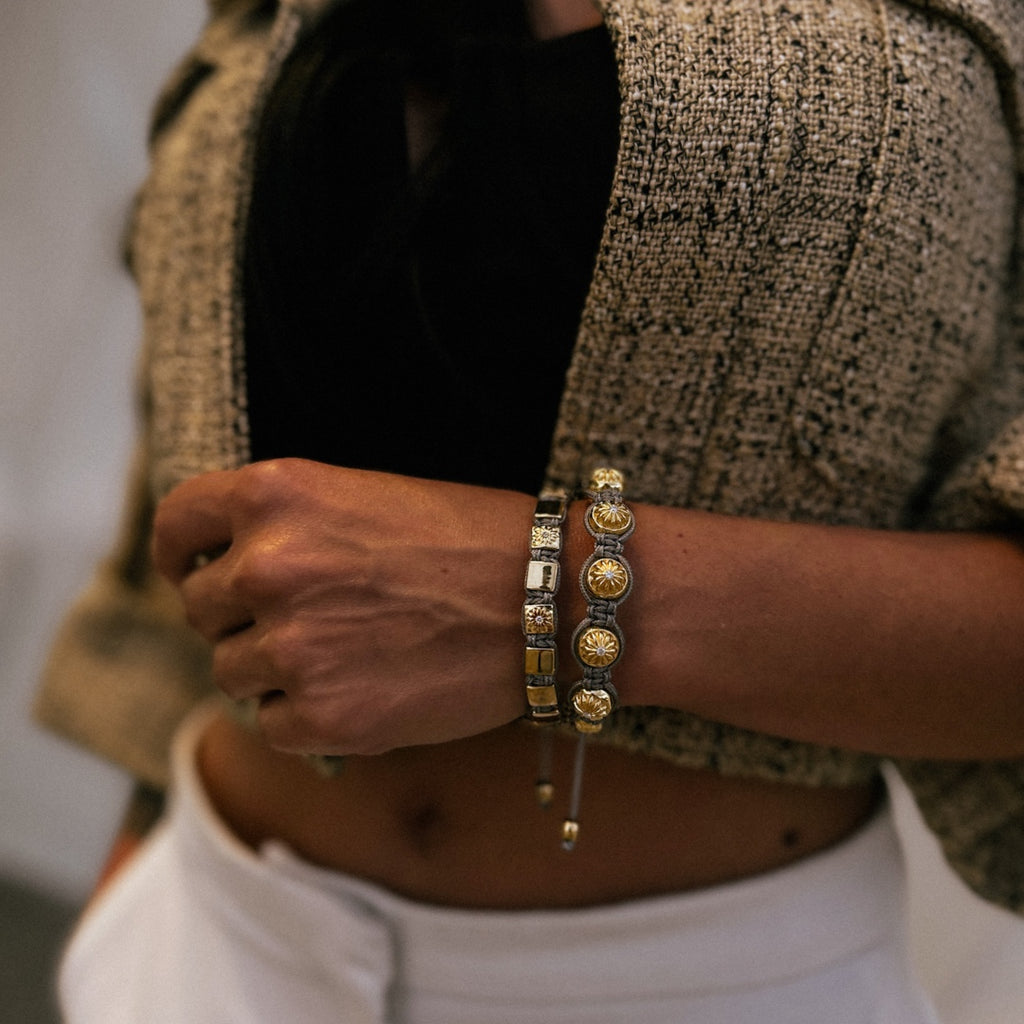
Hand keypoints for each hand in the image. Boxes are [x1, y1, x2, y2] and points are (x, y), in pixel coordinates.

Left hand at [152, 459, 532, 754]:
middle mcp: (269, 566)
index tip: (193, 569)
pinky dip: (304, 715)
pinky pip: (271, 724)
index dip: (184, 552)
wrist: (553, 600)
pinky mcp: (324, 718)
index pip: (179, 524)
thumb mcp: (366, 497)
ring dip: (274, 668)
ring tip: (346, 653)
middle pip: (202, 608)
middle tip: (312, 617)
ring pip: (232, 670)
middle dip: (244, 615)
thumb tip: (227, 570)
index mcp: (277, 494)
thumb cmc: (474, 540)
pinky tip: (360, 689)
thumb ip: (287, 526)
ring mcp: (292, 646)